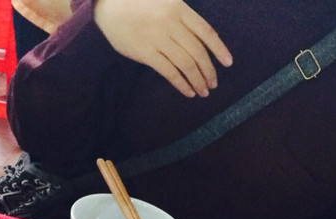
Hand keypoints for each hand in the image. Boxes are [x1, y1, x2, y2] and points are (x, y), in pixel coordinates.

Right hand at [94, 0, 232, 97]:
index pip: (206, 32)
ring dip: (198, 81)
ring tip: (203, 91)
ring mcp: (158, 38)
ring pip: (186, 64)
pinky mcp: (146, 52)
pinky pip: (169, 72)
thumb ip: (181, 18)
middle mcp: (171, 23)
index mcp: (179, 8)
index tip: (228, 63)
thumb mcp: (165, 1)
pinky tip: (188, 92)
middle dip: (209, 71)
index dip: (219, 49)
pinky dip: (182, 84)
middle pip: (198, 52)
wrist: (107, 3)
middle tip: (213, 84)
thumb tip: (200, 43)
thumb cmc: (138, 3)